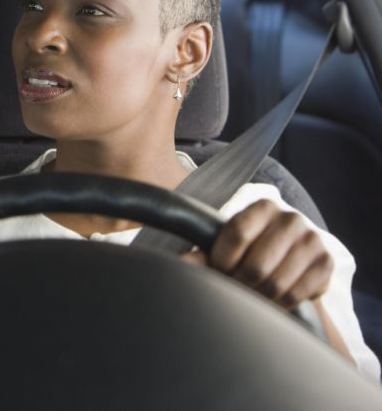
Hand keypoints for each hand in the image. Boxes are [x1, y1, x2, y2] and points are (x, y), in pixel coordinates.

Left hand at [183, 199, 332, 309]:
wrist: (293, 251)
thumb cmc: (252, 246)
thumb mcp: (229, 242)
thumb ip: (205, 251)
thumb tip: (183, 262)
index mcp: (263, 206)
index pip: (237, 234)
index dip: (221, 260)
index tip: (217, 271)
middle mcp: (291, 219)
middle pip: (256, 266)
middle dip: (239, 284)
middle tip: (233, 290)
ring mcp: (313, 241)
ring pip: (275, 284)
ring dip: (258, 298)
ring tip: (249, 297)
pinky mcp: (326, 264)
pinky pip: (295, 294)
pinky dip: (278, 304)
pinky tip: (270, 300)